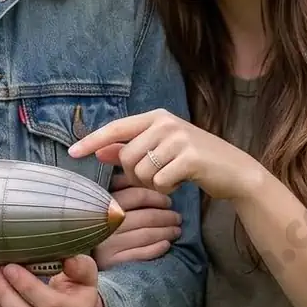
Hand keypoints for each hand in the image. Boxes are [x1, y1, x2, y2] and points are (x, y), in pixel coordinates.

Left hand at [69, 108, 263, 200]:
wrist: (234, 170)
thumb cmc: (193, 161)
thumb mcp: (161, 150)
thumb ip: (130, 149)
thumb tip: (98, 151)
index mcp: (156, 117)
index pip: (116, 128)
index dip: (93, 141)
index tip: (72, 153)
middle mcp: (165, 123)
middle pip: (127, 157)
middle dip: (135, 175)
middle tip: (155, 177)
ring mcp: (179, 138)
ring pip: (141, 171)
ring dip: (152, 183)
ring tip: (170, 177)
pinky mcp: (190, 157)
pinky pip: (160, 182)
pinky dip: (167, 189)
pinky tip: (181, 183)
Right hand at [94, 173, 181, 268]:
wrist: (80, 254)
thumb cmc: (95, 220)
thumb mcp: (101, 198)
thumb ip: (118, 185)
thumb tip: (138, 174)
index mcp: (103, 204)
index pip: (136, 196)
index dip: (156, 197)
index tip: (168, 201)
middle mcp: (105, 224)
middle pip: (145, 217)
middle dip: (166, 217)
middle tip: (177, 217)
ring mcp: (108, 245)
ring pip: (146, 235)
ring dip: (165, 232)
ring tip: (176, 230)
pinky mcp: (113, 262)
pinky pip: (140, 254)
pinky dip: (156, 248)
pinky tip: (166, 245)